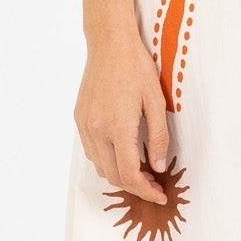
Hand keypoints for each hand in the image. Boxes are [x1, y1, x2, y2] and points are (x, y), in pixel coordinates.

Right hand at [73, 31, 171, 202]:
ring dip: (120, 175)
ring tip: (141, 169)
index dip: (146, 191)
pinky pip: (91, 152)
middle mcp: (96, 131)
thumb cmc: (136, 69)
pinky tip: (123, 153)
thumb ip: (158, 138)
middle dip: (135, 187)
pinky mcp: (79, 120)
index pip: (130, 175)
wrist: (109, 45)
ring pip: (100, 167)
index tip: (160, 195)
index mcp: (118, 127)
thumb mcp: (156, 102)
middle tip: (155, 184)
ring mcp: (85, 126)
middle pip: (113, 176)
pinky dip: (107, 160)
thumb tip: (157, 167)